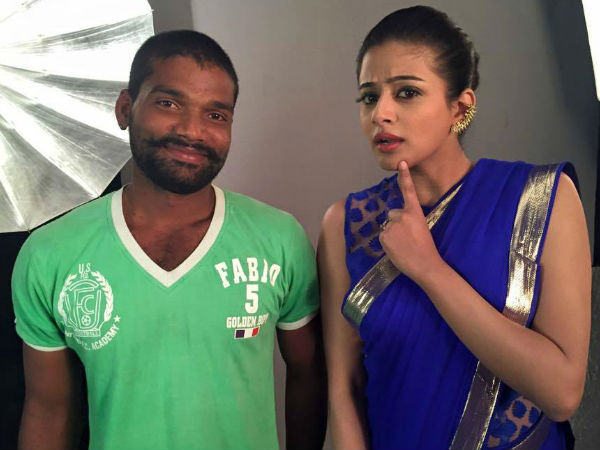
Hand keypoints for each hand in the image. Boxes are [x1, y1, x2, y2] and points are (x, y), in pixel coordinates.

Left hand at [379, 161, 444, 283]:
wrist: (426, 264)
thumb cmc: (426, 249)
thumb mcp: (421, 228)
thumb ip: (409, 221)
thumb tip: (396, 221)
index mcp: (415, 212)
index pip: (408, 191)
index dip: (405, 176)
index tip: (401, 162)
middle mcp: (403, 215)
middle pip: (392, 214)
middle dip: (396, 223)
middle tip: (407, 238)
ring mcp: (392, 225)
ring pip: (387, 226)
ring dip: (392, 234)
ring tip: (404, 245)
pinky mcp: (384, 235)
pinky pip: (383, 236)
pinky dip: (388, 243)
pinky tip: (397, 249)